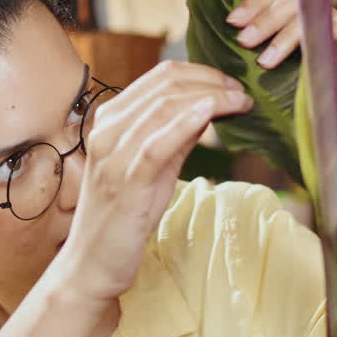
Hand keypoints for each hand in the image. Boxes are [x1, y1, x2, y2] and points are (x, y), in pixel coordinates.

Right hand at [58, 60, 252, 301]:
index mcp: (112, 119)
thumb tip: (208, 106)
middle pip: (165, 86)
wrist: (92, 263)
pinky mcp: (125, 182)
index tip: (233, 86)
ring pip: (164, 108)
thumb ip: (176, 136)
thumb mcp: (154, 167)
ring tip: (239, 102)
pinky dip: (185, 123)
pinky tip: (210, 112)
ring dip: (210, 98)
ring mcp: (114, 155)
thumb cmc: (125, 216)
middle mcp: (108, 130)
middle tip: (243, 94)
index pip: (160, 77)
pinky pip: (157, 144)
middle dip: (212, 83)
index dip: (203, 73)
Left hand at [225, 0, 336, 216]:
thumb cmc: (299, 131)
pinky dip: (331, 31)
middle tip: (245, 41)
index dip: (254, 4)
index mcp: (297, 34)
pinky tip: (307, 56)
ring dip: (289, 30)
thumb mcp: (267, 95)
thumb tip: (214, 54)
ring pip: (321, 10)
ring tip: (266, 60)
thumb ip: (251, 71)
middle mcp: (322, 31)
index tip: (232, 22)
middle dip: (266, 16)